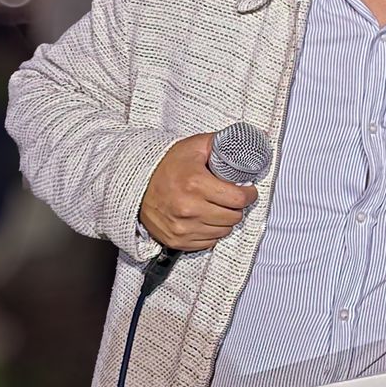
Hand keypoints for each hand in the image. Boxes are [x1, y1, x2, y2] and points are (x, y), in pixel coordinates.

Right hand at [138, 132, 257, 250]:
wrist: (137, 186)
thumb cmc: (167, 166)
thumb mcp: (194, 147)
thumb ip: (220, 144)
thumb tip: (242, 147)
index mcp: (195, 184)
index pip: (238, 199)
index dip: (249, 194)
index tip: (248, 190)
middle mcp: (188, 208)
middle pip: (233, 217)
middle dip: (237, 207)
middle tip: (231, 198)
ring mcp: (182, 227)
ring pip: (224, 231)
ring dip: (225, 220)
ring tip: (218, 207)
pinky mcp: (177, 240)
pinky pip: (209, 242)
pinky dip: (211, 232)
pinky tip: (206, 219)